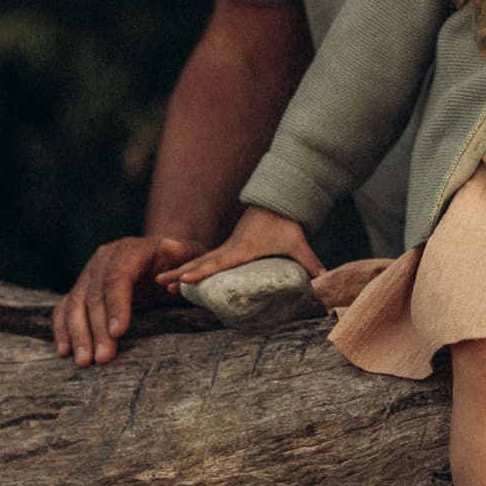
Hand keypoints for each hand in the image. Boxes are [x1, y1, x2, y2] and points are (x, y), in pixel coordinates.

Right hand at [53, 234, 204, 366]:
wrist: (162, 254)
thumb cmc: (180, 261)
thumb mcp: (191, 256)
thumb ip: (185, 265)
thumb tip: (170, 283)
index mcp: (131, 249)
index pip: (118, 276)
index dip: (116, 304)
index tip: (117, 332)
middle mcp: (104, 258)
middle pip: (95, 294)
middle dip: (97, 328)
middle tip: (103, 358)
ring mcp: (89, 272)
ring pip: (75, 302)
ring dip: (77, 333)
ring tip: (84, 362)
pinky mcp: (81, 287)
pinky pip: (65, 307)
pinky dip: (63, 329)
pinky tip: (65, 351)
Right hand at [158, 206, 324, 290]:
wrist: (277, 202)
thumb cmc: (286, 224)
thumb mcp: (298, 244)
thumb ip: (311, 263)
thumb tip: (327, 280)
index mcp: (241, 249)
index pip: (217, 262)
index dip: (200, 271)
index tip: (183, 278)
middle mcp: (229, 248)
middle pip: (200, 262)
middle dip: (180, 272)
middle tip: (159, 282)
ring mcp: (227, 247)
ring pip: (200, 260)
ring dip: (181, 270)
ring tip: (161, 283)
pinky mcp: (228, 247)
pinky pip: (205, 259)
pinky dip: (191, 267)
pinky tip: (181, 277)